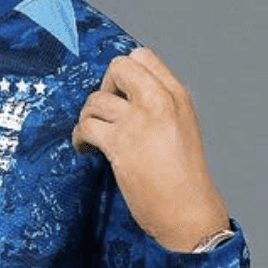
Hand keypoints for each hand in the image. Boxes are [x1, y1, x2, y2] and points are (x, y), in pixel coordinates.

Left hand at [71, 47, 229, 251]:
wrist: (188, 211)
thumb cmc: (183, 176)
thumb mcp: (181, 125)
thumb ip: (157, 104)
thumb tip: (121, 95)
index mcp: (177, 96)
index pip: (143, 57)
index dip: (123, 74)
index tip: (119, 95)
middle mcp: (160, 102)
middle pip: (118, 66)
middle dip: (104, 86)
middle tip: (106, 111)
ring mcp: (140, 121)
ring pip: (95, 99)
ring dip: (88, 117)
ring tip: (94, 136)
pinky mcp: (120, 143)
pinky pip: (85, 125)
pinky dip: (79, 137)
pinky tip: (86, 148)